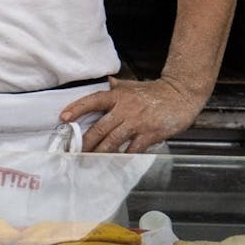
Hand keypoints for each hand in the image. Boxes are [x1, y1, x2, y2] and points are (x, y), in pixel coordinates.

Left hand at [61, 76, 206, 152]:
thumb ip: (117, 87)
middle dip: (86, 141)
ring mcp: (137, 122)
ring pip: (113, 140)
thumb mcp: (132, 85)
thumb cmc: (155, 92)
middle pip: (100, 127)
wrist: (180, 95)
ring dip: (100, 152)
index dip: (77, 108)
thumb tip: (105, 82)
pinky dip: (123, 156)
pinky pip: (133, 148)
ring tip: (90, 160)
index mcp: (118, 96)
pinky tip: (115, 162)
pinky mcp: (150, 134)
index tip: (63, 117)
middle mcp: (124, 109)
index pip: (92, 101)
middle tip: (74, 151)